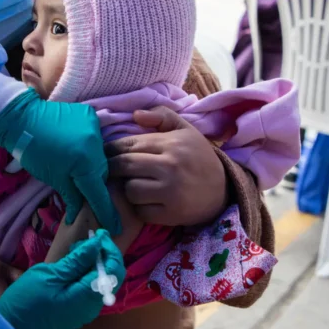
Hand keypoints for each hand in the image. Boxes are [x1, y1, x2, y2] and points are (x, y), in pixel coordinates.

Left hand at [0, 89, 119, 232]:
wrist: (21, 119)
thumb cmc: (34, 152)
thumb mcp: (53, 179)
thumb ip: (72, 196)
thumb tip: (79, 213)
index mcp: (85, 163)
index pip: (99, 193)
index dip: (106, 211)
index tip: (115, 227)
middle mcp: (95, 144)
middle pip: (102, 173)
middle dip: (95, 185)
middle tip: (85, 192)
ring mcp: (94, 127)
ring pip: (100, 155)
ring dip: (92, 165)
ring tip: (77, 167)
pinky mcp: (89, 116)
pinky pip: (95, 138)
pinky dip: (89, 147)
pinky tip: (76, 148)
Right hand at [0, 229, 124, 328]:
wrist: (11, 328)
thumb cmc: (27, 300)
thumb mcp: (50, 275)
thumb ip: (76, 261)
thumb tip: (97, 244)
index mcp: (88, 296)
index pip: (114, 269)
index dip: (109, 248)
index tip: (98, 233)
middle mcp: (93, 305)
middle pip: (111, 275)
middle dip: (101, 254)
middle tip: (83, 241)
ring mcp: (86, 309)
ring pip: (100, 280)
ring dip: (92, 262)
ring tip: (74, 251)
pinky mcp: (77, 309)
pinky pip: (90, 287)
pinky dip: (85, 272)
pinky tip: (71, 265)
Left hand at [105, 106, 228, 226]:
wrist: (224, 190)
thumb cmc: (198, 156)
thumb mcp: (185, 130)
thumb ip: (161, 116)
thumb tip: (135, 115)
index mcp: (170, 143)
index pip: (128, 145)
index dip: (111, 150)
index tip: (104, 154)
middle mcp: (169, 166)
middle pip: (123, 166)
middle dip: (111, 169)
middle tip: (108, 170)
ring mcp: (170, 191)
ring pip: (129, 189)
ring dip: (126, 188)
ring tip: (133, 184)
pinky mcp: (170, 214)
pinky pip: (140, 211)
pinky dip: (139, 207)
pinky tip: (146, 201)